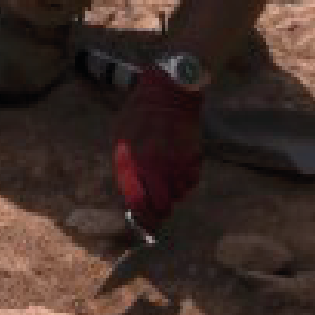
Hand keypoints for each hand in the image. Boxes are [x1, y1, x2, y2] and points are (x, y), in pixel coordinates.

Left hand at [112, 59, 203, 218]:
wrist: (167, 94)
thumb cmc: (138, 116)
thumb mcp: (120, 140)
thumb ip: (125, 169)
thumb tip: (132, 197)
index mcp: (134, 162)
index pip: (138, 203)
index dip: (141, 216)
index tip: (142, 220)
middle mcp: (156, 166)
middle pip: (162, 206)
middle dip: (159, 210)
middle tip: (157, 205)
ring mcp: (177, 163)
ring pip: (179, 196)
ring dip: (173, 194)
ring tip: (165, 180)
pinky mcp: (193, 158)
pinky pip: (191, 183)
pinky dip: (185, 182)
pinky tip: (178, 169)